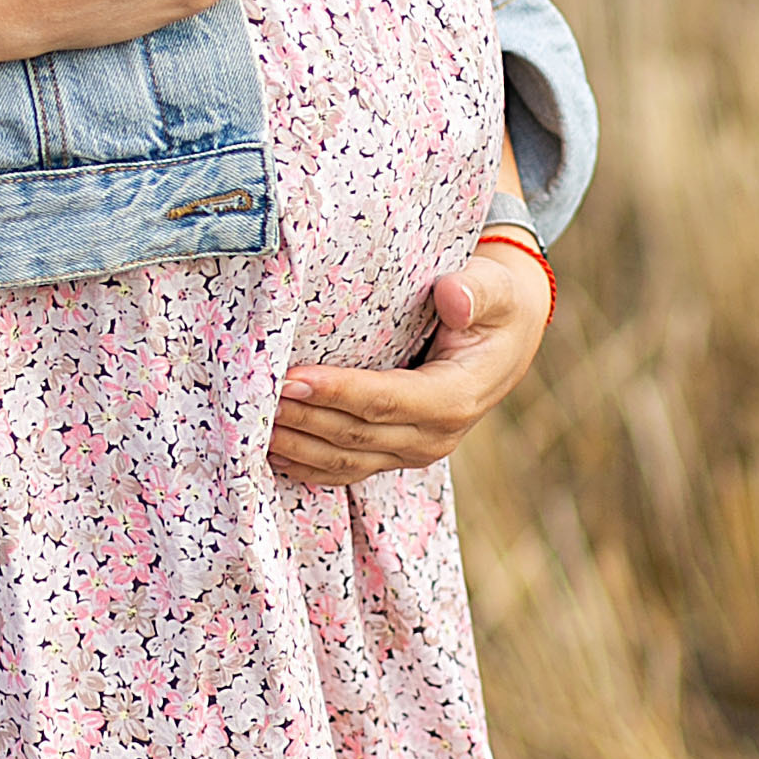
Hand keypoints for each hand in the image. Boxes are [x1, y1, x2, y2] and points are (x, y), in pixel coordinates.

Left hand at [267, 244, 549, 486]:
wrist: (507, 336)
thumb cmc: (494, 303)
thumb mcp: (495, 289)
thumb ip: (476, 291)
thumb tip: (452, 296)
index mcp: (455, 397)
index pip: (385, 400)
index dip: (337, 392)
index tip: (292, 377)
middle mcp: (435, 436)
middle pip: (356, 434)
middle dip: (302, 417)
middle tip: (254, 396)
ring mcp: (415, 451)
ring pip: (346, 459)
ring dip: (297, 444)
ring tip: (251, 424)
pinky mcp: (398, 453)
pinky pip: (348, 469)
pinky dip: (308, 464)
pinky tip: (272, 452)